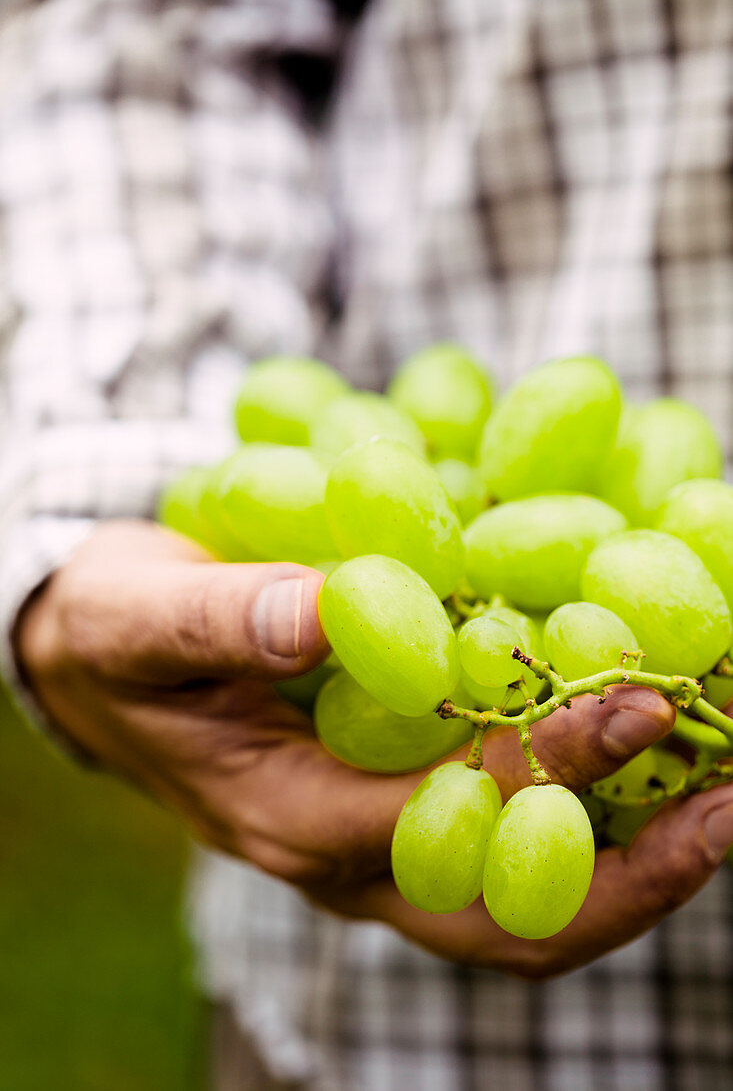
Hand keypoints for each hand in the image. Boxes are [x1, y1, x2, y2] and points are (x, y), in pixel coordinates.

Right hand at [17, 520, 732, 977]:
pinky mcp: (394, 809)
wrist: (105, 664)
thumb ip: (215, 618)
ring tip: (727, 795)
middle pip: (503, 914)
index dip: (533, 769)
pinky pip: (508, 846)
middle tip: (732, 802)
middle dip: (630, 873)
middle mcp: (342, 854)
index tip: (630, 696)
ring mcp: (376, 843)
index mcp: (280, 815)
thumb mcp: (138, 617)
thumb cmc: (117, 638)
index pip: (428, 819)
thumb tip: (318, 605)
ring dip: (633, 861)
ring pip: (520, 900)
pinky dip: (591, 815)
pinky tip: (652, 757)